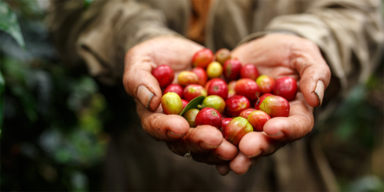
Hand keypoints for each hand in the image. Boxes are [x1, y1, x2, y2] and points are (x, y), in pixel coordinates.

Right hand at [123, 36, 237, 166]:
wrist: (179, 51)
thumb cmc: (153, 55)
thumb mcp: (140, 60)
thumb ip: (139, 80)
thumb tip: (151, 101)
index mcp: (155, 116)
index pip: (157, 126)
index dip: (167, 129)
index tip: (180, 127)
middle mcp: (178, 126)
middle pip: (187, 140)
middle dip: (201, 141)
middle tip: (215, 141)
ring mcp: (201, 123)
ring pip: (211, 140)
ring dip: (223, 145)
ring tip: (236, 146)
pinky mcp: (221, 115)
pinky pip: (231, 124)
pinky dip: (242, 128)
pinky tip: (254, 130)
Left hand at [219, 33, 330, 174]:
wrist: (262, 48)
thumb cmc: (290, 52)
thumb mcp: (305, 55)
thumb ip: (314, 74)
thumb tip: (315, 98)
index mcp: (294, 113)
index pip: (296, 126)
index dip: (286, 129)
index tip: (273, 129)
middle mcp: (270, 123)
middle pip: (266, 140)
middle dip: (256, 147)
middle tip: (245, 151)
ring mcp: (246, 120)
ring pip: (240, 139)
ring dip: (231, 150)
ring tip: (223, 158)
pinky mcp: (225, 112)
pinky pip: (216, 123)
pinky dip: (207, 131)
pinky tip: (197, 139)